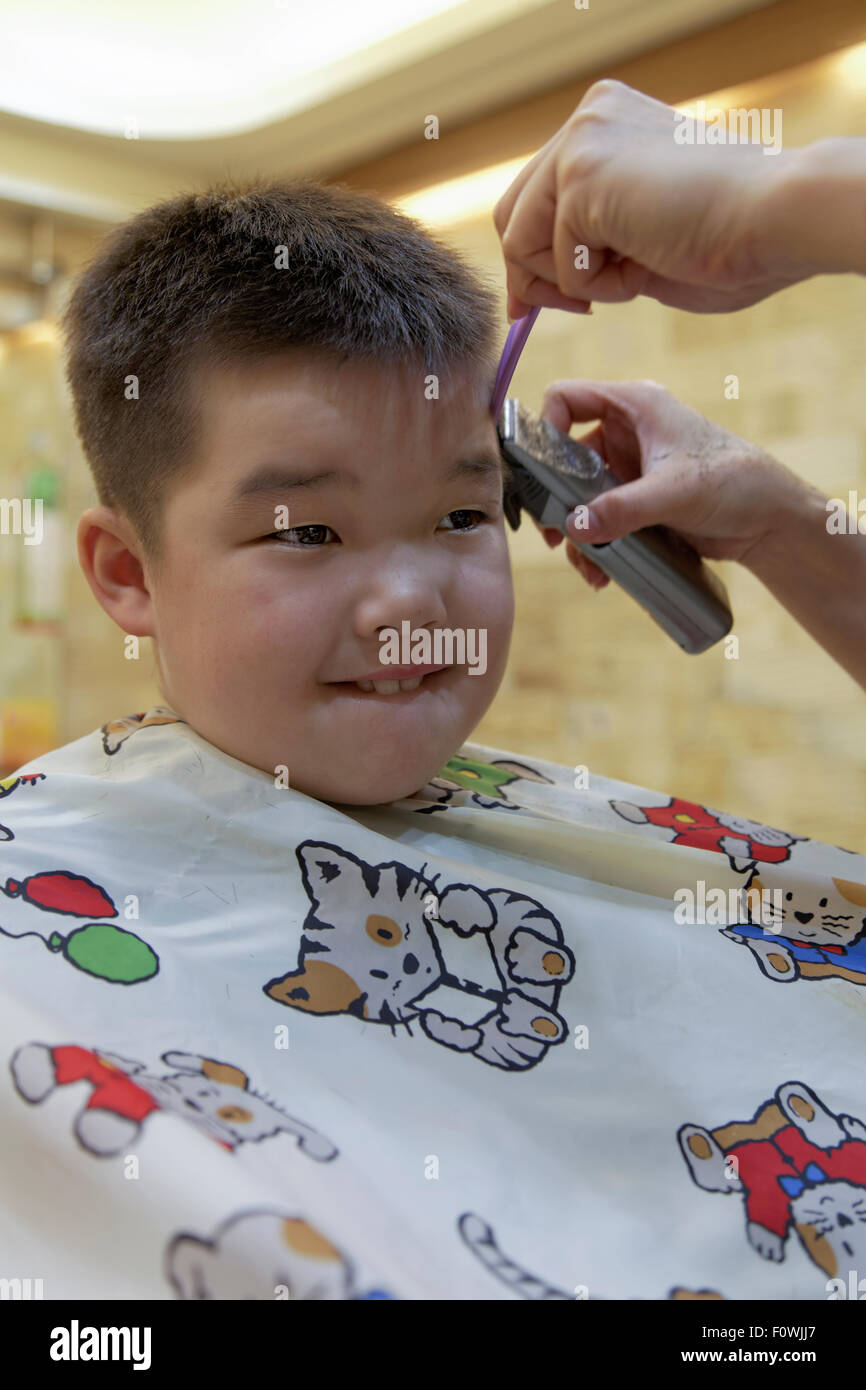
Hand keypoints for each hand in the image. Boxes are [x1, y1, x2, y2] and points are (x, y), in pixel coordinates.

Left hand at [493, 79, 811, 317]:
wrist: (775, 220)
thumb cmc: (730, 239)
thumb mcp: (642, 232)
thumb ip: (593, 240)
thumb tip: (533, 285)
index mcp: (607, 122)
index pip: (536, 195)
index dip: (530, 256)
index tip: (535, 303)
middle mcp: (588, 119)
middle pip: (512, 215)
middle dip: (533, 276)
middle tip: (575, 308)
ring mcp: (580, 143)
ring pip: (523, 242)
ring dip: (573, 282)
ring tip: (636, 273)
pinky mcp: (580, 176)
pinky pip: (555, 263)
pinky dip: (596, 286)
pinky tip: (645, 265)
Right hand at [530, 378, 805, 588]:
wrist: (770, 520)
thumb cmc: (733, 483)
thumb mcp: (674, 492)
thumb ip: (622, 508)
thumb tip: (575, 527)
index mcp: (635, 405)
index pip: (567, 398)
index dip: (546, 427)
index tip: (543, 470)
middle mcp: (627, 431)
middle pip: (566, 455)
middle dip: (556, 497)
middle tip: (553, 533)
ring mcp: (631, 467)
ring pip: (581, 494)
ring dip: (577, 529)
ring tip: (585, 564)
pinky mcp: (639, 499)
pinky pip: (601, 517)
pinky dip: (597, 542)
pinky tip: (604, 571)